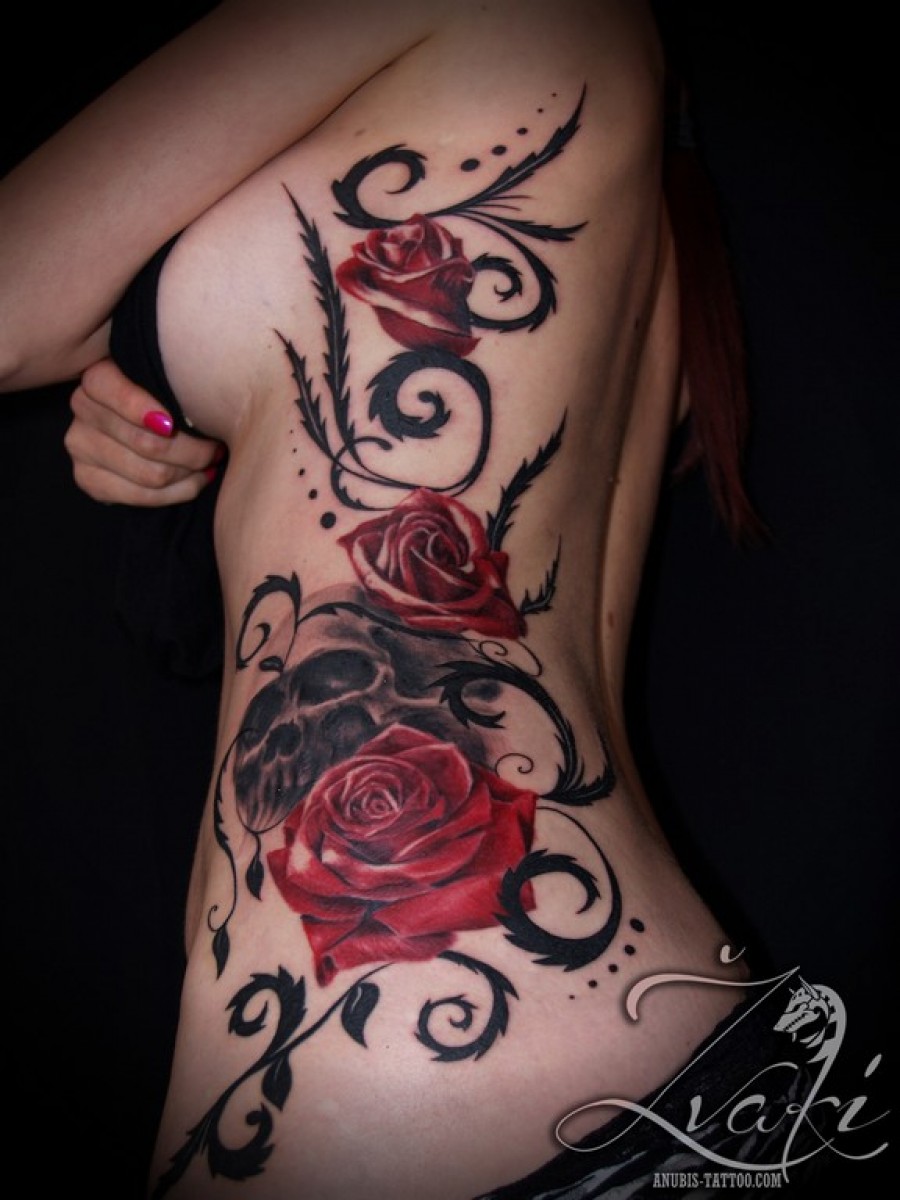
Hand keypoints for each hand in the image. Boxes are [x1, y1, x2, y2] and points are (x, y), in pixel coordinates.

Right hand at [65, 358, 223, 505]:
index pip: (115, 392)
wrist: (143, 426)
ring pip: (150, 474)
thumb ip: (179, 388)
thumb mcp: (171, 383)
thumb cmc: (169, 398)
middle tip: (217, 449)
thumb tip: (206, 410)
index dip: (143, 411)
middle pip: (147, 443)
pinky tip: (195, 481)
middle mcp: (83, 407)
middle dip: (193, 451)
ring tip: (210, 464)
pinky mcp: (87, 478)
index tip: (173, 425)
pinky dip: (178, 492)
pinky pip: (141, 496)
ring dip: (190, 474)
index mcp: (100, 376)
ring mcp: (80, 445)